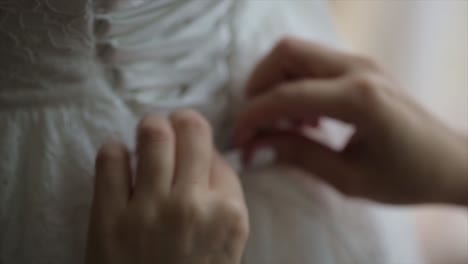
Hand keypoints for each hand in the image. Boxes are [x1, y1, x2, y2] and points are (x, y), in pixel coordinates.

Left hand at [86, 111, 248, 263]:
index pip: (218, 156)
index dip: (205, 150)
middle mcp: (192, 205)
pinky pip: (110, 160)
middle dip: (181, 121)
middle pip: (191, 130)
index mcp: (229, 214)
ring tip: (147, 133)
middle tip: (172, 125)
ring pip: (153, 135)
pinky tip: (118, 156)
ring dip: (149, 128)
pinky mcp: (109, 217)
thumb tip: (206, 157)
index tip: (194, 151)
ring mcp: (149, 209)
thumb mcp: (227, 245)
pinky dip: (113, 151)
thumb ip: (224, 201)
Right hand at [234, 37, 467, 204]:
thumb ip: (299, 156)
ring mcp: (361, 62)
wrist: (452, 163)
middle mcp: (358, 68)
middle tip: (255, 123)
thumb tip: (258, 144)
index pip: (286, 95)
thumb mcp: (349, 179)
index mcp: (358, 99)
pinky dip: (295, 83)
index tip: (239, 140)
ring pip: (297, 52)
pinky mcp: (362, 66)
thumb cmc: (407, 178)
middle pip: (286, 52)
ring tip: (284, 126)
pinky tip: (306, 119)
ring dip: (276, 83)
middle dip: (258, 86)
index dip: (254, 116)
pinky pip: (313, 62)